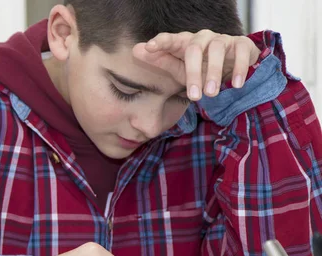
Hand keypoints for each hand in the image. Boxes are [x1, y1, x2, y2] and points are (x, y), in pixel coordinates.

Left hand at [132, 30, 260, 100]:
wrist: (229, 67)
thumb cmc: (198, 67)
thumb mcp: (178, 68)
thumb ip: (159, 60)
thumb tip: (136, 50)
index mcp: (184, 43)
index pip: (170, 39)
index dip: (160, 42)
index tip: (150, 47)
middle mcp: (202, 37)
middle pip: (194, 49)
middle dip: (193, 74)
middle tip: (194, 97)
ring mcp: (222, 39)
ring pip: (217, 50)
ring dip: (213, 73)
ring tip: (211, 94)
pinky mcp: (241, 44)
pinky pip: (241, 52)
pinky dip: (239, 68)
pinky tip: (236, 84)